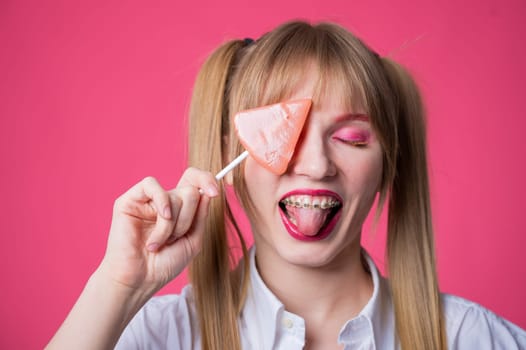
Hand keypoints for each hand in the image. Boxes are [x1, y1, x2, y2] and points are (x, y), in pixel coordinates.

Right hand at [98, 168, 218, 295]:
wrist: (139, 280)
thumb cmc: (164, 264)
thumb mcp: (193, 240)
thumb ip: (201, 215)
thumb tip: (207, 191)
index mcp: (179, 209)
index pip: (194, 181)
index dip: (206, 180)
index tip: (214, 193)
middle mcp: (163, 202)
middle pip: (189, 191)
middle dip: (187, 219)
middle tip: (174, 239)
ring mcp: (146, 201)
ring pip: (175, 194)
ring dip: (172, 224)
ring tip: (160, 241)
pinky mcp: (129, 201)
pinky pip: (151, 185)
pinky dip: (162, 202)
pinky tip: (162, 217)